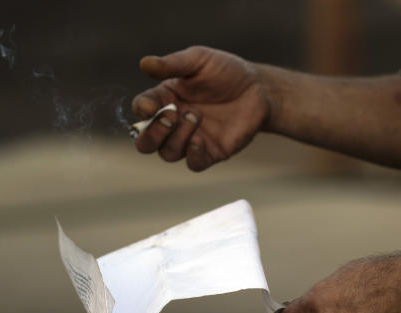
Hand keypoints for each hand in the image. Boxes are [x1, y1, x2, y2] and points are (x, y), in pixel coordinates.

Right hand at [132, 46, 269, 171]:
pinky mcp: (211, 152)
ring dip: (177, 137)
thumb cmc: (225, 72)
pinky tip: (199, 140)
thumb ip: (172, 64)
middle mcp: (173, 123)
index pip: (142, 110)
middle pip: (146, 142)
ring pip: (168, 153)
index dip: (142, 110)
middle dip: (153, 132)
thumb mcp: (198, 60)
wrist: (258, 88)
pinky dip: (192, 155)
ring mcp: (190, 140)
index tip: (151, 105)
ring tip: (195, 115)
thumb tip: (144, 64)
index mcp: (165, 99)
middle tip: (171, 115)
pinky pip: (193, 164)